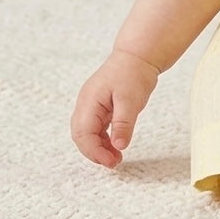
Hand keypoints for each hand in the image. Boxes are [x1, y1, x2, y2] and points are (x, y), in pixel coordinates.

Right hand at [71, 49, 159, 167]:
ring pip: (88, 134)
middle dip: (95, 153)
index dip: (95, 151)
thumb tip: (118, 146)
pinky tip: (115, 146)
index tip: (111, 161)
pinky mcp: (100, 107)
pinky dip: (104, 139)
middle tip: (114, 163)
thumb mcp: (131, 100)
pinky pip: (96, 128)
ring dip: (99, 148)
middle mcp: (86, 105)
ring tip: (116, 158)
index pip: (83, 134)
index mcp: (89, 101)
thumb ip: (123, 124)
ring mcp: (91, 106)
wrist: (138, 55)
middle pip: (81, 136)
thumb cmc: (133, 73)